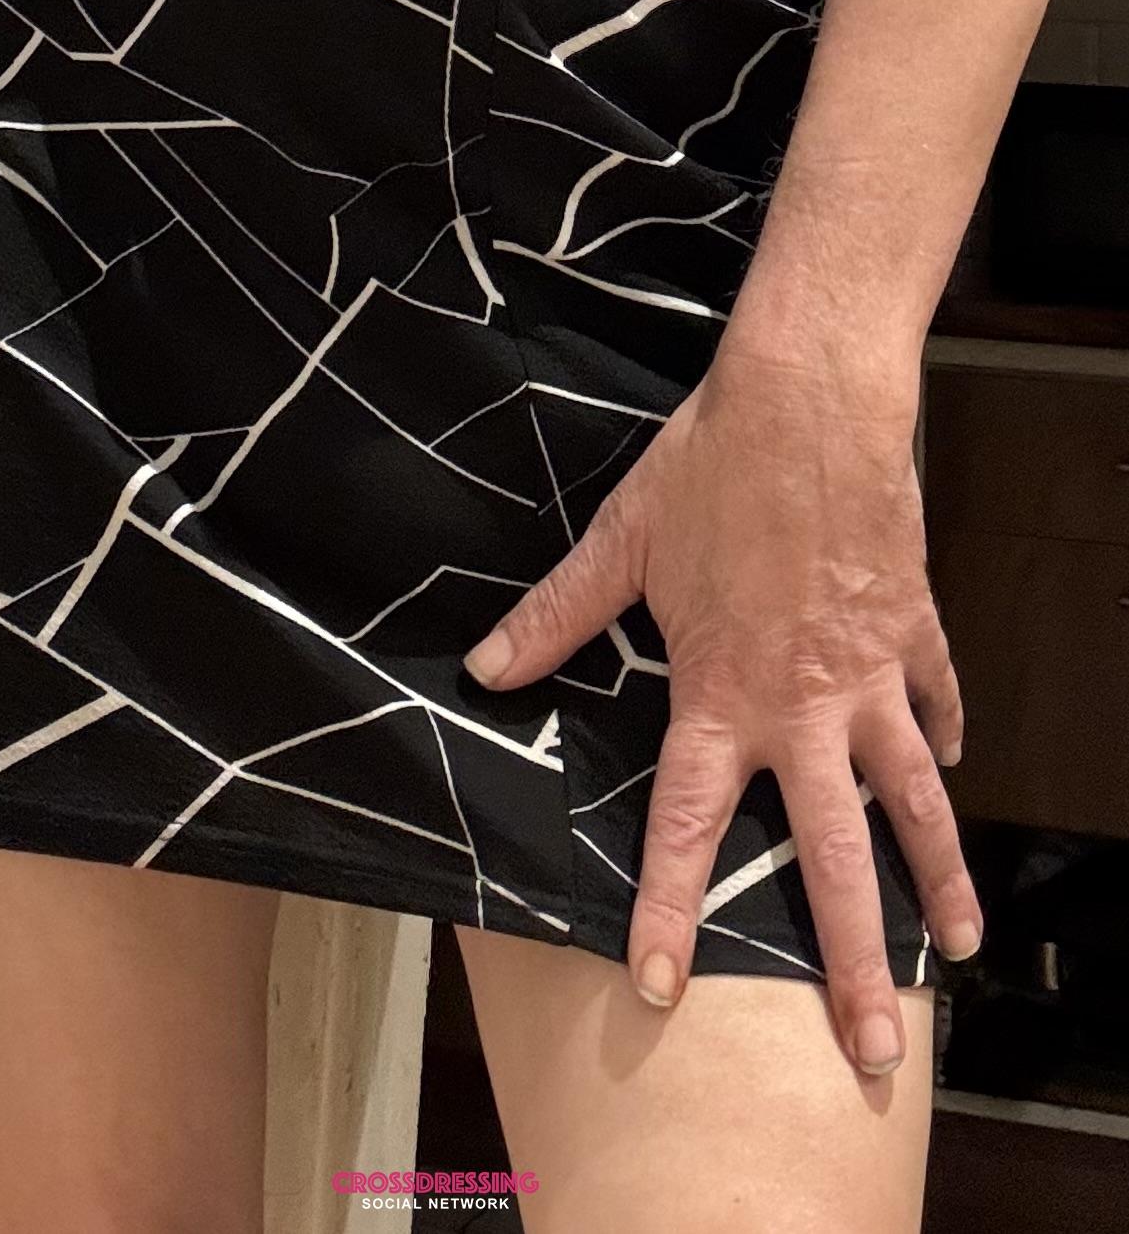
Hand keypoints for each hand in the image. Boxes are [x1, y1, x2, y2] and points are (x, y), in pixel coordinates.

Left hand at [461, 336, 982, 1076]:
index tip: (663, 985)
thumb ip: (557, 616)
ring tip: (961, 946)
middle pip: (835, 858)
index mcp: (722, 695)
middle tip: (873, 1047)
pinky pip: (936, 703)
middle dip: (854, 960)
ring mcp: (869, 674)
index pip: (689, 826)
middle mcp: (804, 708)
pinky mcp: (913, 630)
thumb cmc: (710, 467)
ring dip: (938, 877)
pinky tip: (953, 774)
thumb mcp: (621, 542)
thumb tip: (485, 664)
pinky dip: (945, 742)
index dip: (670, 907)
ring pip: (912, 800)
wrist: (810, 400)